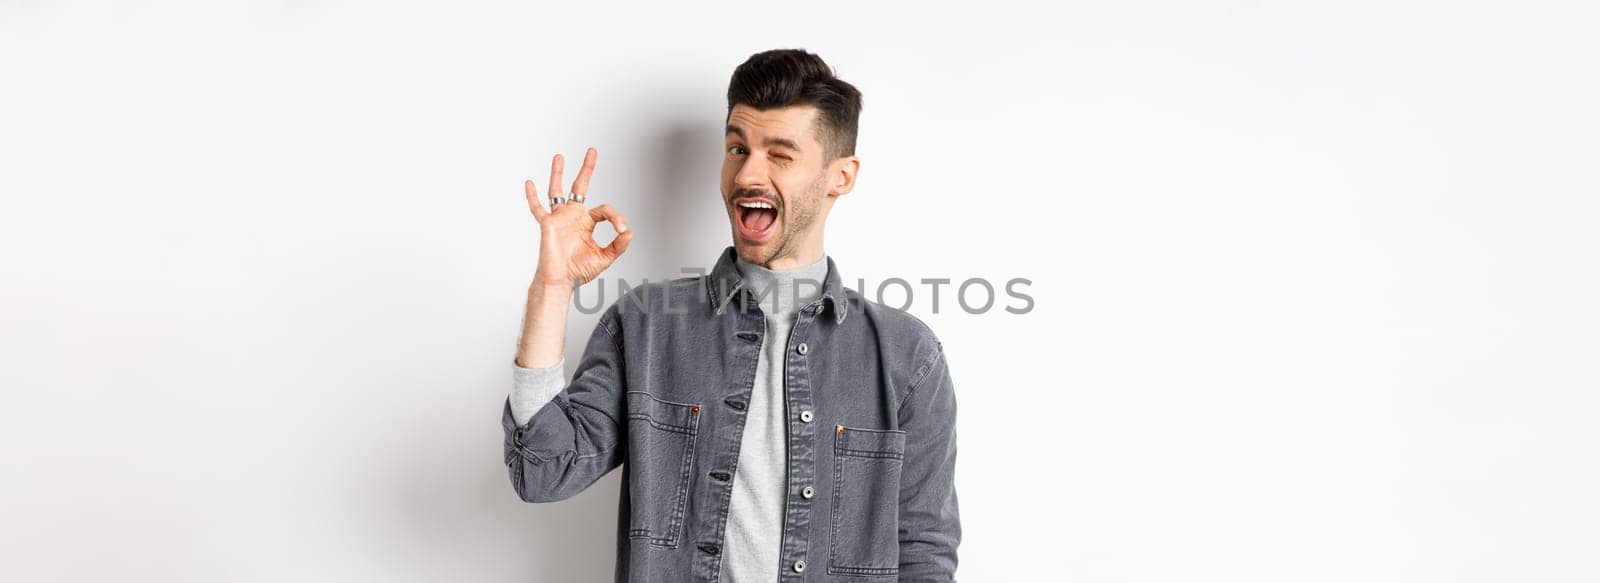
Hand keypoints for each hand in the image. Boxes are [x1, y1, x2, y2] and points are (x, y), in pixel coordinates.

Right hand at [523, 147, 633, 287]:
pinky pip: (537, 208)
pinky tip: (529, 183)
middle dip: (586, 169)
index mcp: (587, 222)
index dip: (616, 218)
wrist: (561, 281)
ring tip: (559, 156)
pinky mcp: (547, 224)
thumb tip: (629, 232)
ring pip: (557, 191)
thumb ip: (618, 245)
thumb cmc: (579, 270)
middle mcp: (573, 216)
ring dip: (558, 173)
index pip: (604, 210)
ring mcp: (559, 218)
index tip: (622, 229)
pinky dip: (532, 196)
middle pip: (580, 187)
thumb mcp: (605, 258)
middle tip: (592, 151)